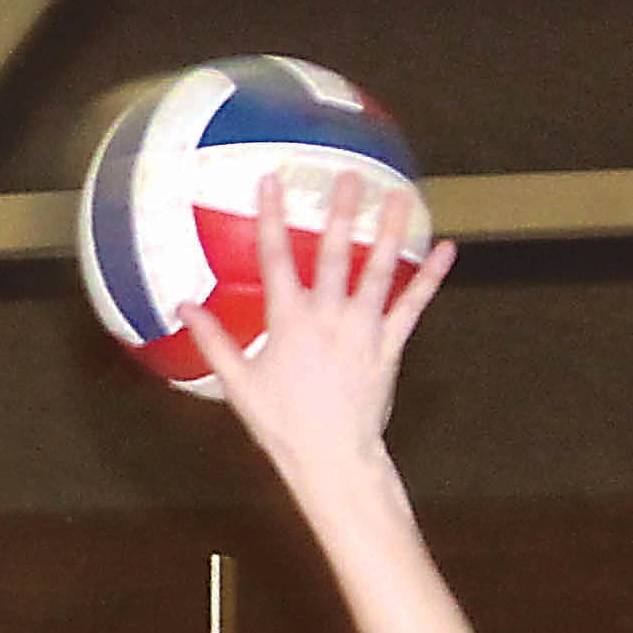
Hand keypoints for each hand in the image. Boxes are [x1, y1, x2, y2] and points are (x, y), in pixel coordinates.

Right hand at [180, 172, 453, 513]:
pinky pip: (413, 305)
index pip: (275, 259)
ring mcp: (363, 328)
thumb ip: (213, 340)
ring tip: (401, 196)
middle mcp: (327, 316)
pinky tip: (448, 250)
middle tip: (350, 176)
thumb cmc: (281, 423)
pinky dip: (431, 277)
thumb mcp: (238, 382)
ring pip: (379, 270)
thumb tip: (184, 307)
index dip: (272, 217)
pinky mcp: (390, 345)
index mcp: (288, 321)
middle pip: (333, 253)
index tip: (272, 181)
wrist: (331, 456)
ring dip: (390, 231)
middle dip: (340, 211)